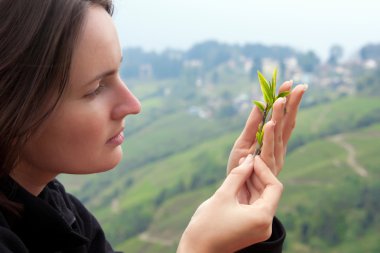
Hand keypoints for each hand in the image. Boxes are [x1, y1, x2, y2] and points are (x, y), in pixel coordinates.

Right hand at [178, 131, 282, 251]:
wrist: (196, 251)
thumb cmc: (207, 226)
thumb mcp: (223, 195)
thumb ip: (238, 175)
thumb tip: (248, 159)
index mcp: (262, 217)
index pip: (274, 187)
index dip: (264, 170)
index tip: (253, 157)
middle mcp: (264, 225)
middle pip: (268, 193)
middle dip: (257, 175)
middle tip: (246, 159)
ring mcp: (258, 228)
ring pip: (260, 199)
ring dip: (251, 182)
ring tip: (241, 166)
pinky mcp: (250, 229)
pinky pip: (253, 206)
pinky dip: (246, 193)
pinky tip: (238, 180)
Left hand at [227, 81, 306, 176]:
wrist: (235, 191)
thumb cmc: (241, 166)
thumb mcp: (244, 141)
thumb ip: (253, 124)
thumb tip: (259, 103)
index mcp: (275, 142)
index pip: (285, 118)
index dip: (289, 102)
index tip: (291, 84)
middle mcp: (278, 149)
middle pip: (288, 123)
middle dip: (293, 104)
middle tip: (298, 86)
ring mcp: (274, 158)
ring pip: (279, 134)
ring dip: (280, 116)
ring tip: (280, 99)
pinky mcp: (265, 167)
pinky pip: (267, 149)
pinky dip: (269, 136)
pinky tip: (270, 124)